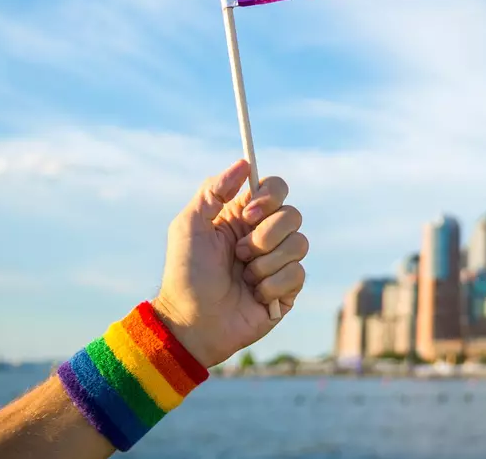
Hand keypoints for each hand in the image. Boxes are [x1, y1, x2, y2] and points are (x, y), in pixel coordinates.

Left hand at [150, 160, 308, 366]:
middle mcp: (265, 236)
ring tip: (244, 276)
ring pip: (300, 244)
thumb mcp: (189, 225)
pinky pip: (297, 274)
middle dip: (265, 235)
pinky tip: (254, 295)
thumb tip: (245, 163)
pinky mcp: (288, 289)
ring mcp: (278, 262)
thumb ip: (213, 190)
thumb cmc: (186, 274)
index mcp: (244, 216)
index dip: (269, 197)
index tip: (247, 215)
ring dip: (266, 263)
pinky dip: (271, 285)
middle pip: (293, 214)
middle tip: (240, 253)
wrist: (191, 322)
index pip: (276, 188)